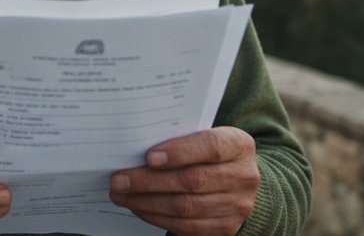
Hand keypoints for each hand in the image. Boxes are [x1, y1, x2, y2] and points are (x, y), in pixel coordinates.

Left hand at [109, 126, 259, 235]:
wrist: (238, 179)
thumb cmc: (210, 152)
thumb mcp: (204, 136)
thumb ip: (179, 138)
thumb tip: (135, 149)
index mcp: (239, 145)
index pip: (211, 147)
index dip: (179, 152)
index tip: (149, 157)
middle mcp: (244, 176)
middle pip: (192, 180)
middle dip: (149, 181)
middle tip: (119, 179)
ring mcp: (237, 205)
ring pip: (185, 207)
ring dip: (147, 202)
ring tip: (121, 194)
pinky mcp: (225, 227)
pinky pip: (186, 226)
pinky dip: (156, 217)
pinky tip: (138, 207)